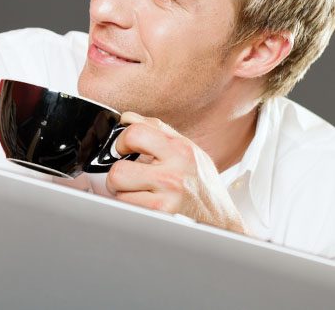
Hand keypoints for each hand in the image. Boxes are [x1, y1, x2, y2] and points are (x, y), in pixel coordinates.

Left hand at [105, 112, 246, 233]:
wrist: (222, 222)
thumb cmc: (202, 186)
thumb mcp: (188, 150)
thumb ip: (158, 130)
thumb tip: (127, 118)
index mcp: (180, 150)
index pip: (135, 132)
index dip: (122, 141)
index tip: (124, 149)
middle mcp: (175, 172)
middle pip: (119, 168)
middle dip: (118, 173)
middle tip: (128, 175)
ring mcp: (168, 197)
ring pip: (118, 191)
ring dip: (123, 192)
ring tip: (141, 192)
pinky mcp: (162, 216)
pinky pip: (127, 207)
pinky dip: (131, 207)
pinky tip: (146, 205)